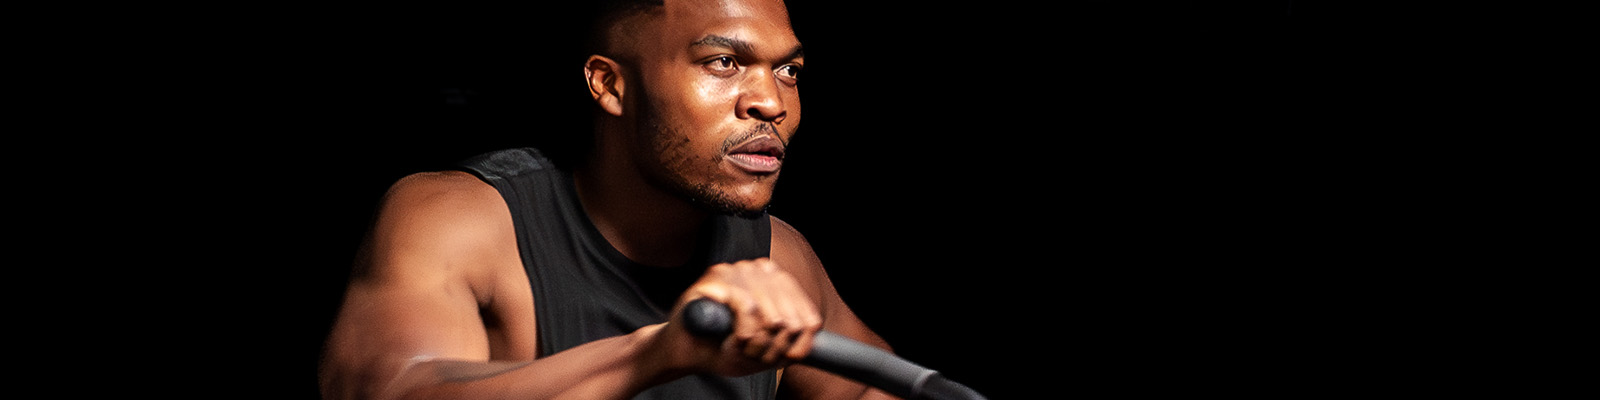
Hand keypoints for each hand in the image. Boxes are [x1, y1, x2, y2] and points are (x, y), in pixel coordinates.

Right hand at [649, 258, 822, 376]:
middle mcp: (756, 269)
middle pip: (789, 312)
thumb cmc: (724, 347)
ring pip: (770, 313)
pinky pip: (747, 307)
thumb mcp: (765, 349)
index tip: (789, 355)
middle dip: (776, 343)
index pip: (804, 306)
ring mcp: (736, 270)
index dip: (801, 336)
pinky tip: (733, 341)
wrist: (686, 352)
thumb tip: (810, 327)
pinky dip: (744, 333)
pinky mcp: (716, 277)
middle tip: (757, 356)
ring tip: (741, 349)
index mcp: (773, 281)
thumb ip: (790, 339)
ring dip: (758, 343)